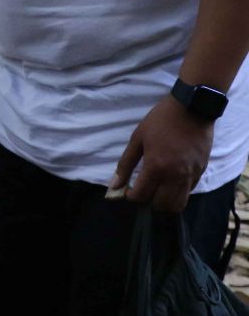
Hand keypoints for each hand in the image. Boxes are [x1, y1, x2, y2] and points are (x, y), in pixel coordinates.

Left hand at [109, 94, 214, 211]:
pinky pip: (188, 193)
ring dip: (165, 202)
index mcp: (156, 167)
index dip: (130, 196)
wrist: (192, 109)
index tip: (127, 189)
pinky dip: (178, 193)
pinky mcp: (201, 173)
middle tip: (143, 189)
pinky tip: (170, 181)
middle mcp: (175, 177)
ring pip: (178, 204)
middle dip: (148, 201)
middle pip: (161, 206)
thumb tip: (115, 184)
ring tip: (156, 189)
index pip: (141, 196)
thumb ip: (126, 163)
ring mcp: (190, 176)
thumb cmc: (160, 121)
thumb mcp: (137, 138)